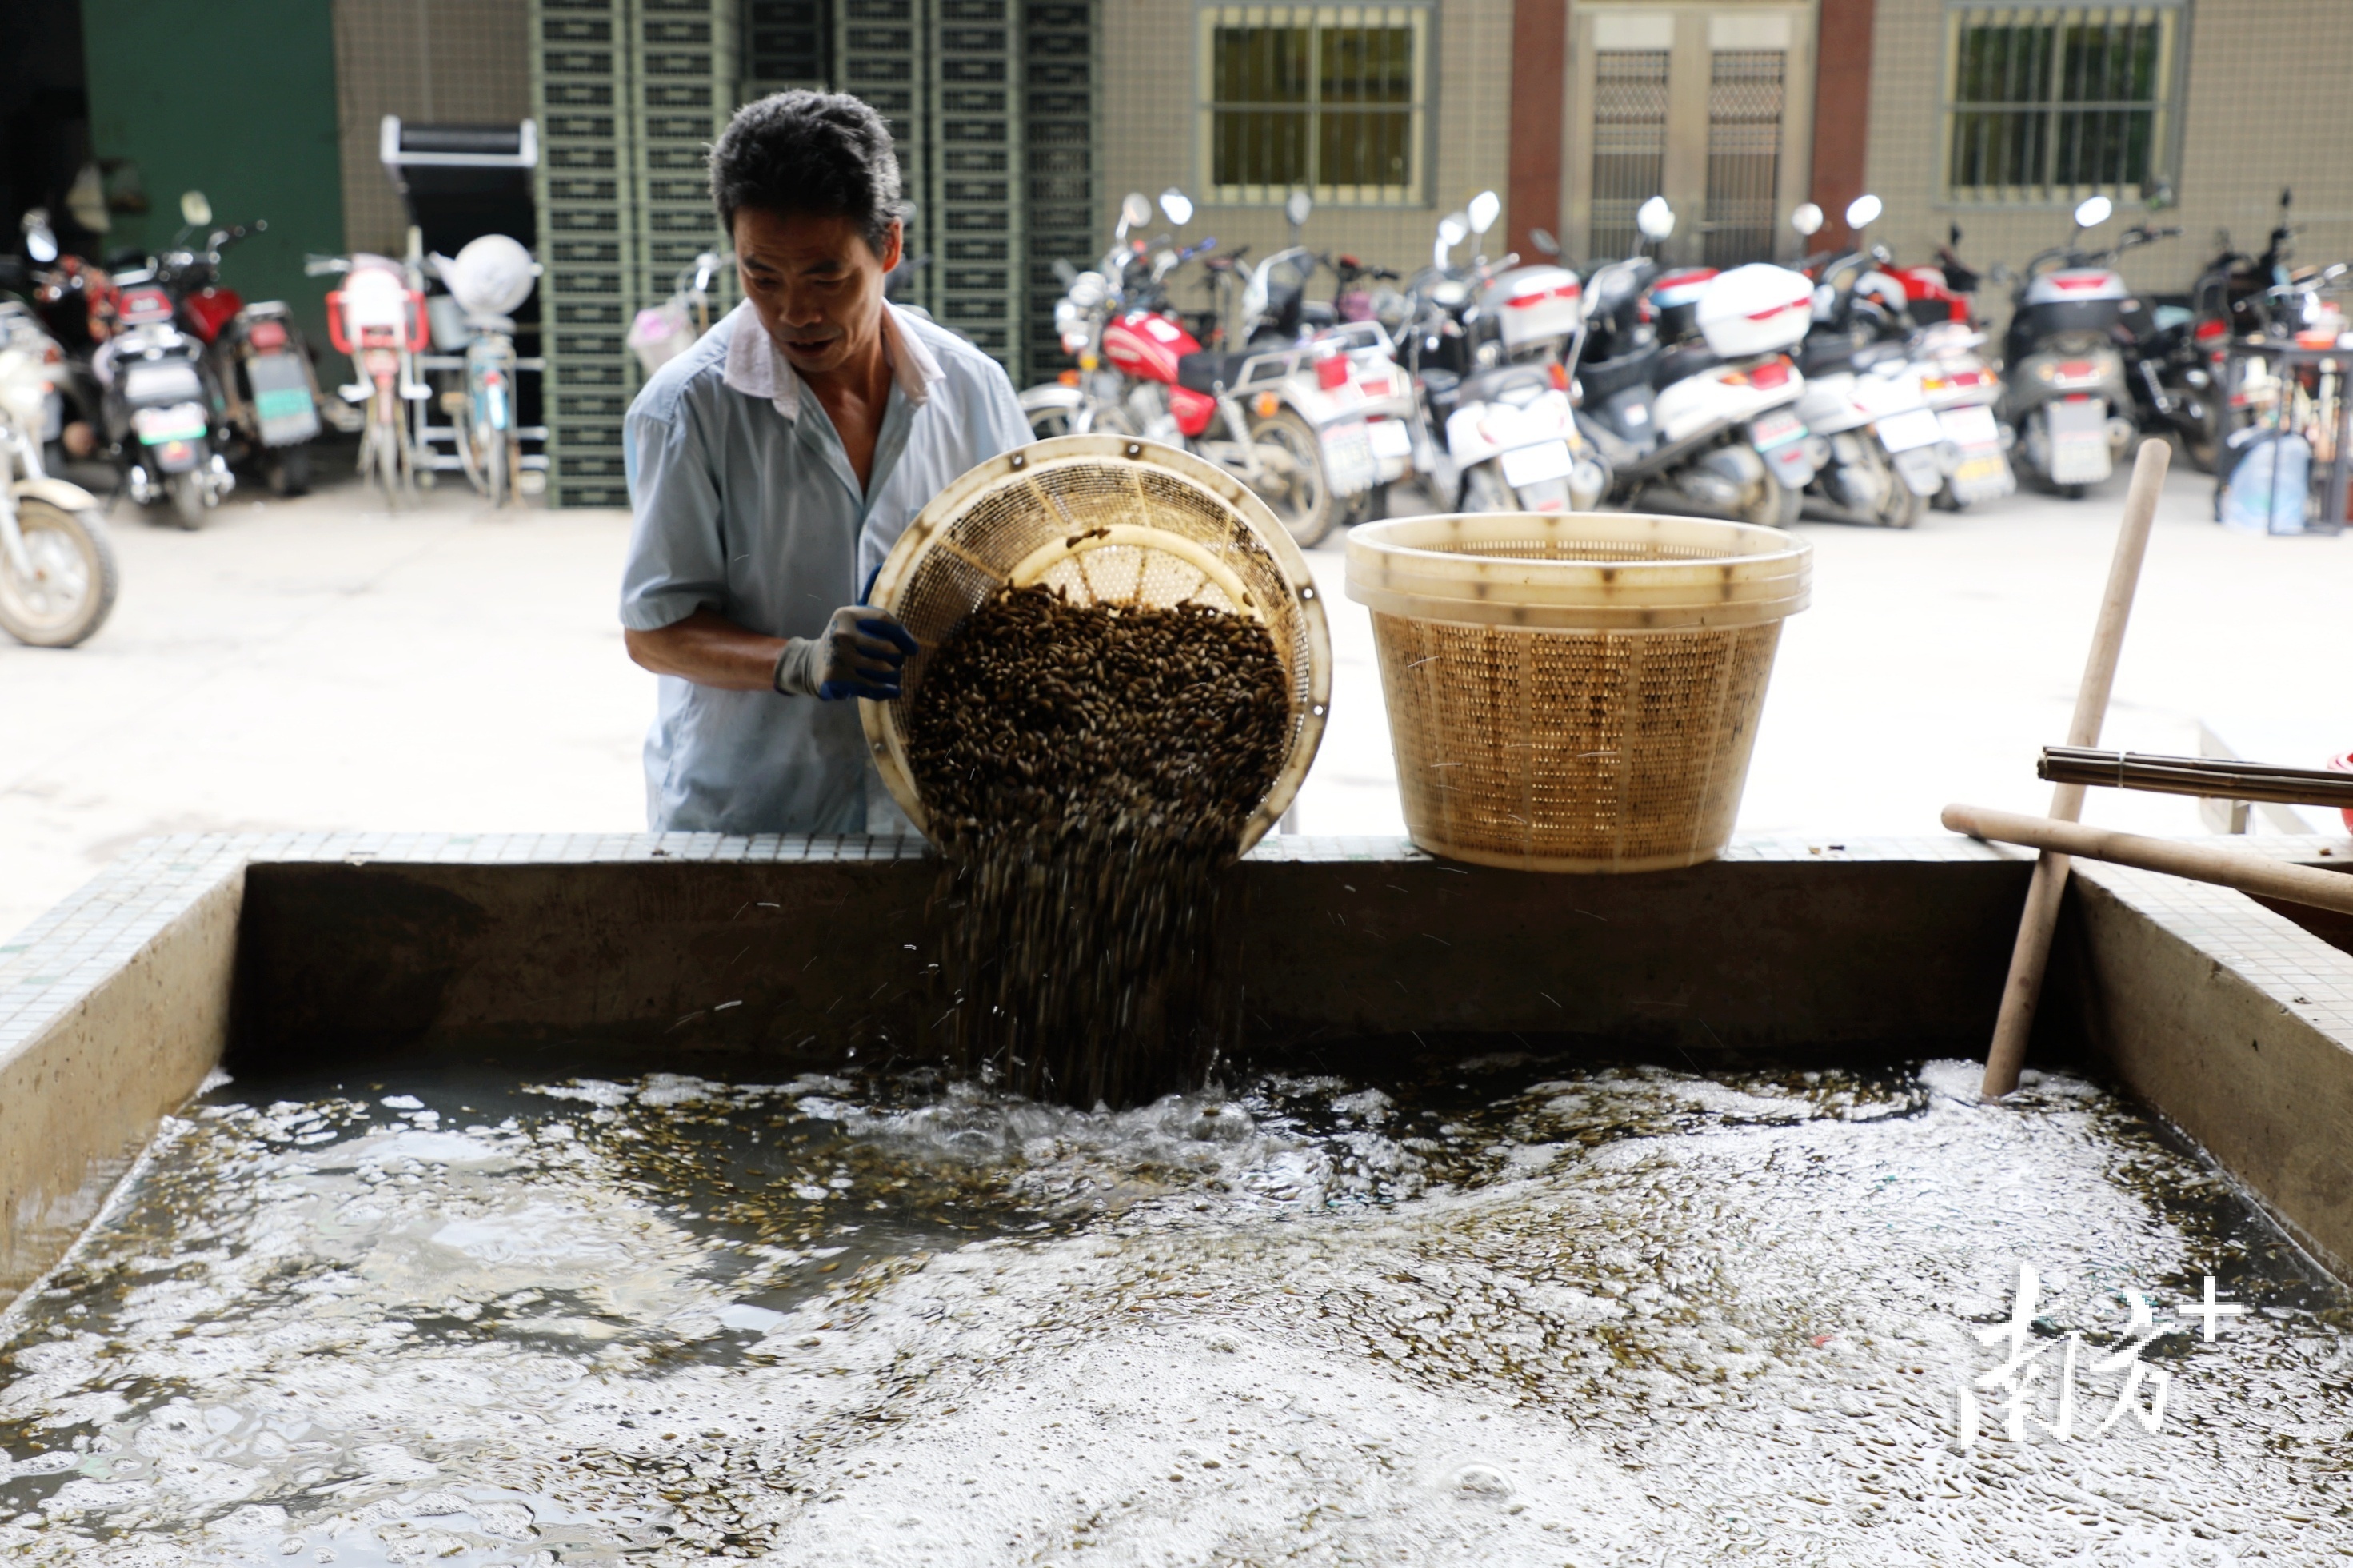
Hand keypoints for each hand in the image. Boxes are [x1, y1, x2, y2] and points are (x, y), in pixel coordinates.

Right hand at [773, 605, 919, 700]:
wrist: (812, 666)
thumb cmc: (843, 641)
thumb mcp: (852, 620)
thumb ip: (868, 598)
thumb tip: (881, 566)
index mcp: (847, 614)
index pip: (885, 621)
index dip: (904, 636)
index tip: (913, 649)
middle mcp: (841, 633)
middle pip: (889, 649)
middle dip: (898, 660)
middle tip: (896, 665)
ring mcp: (838, 656)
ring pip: (885, 670)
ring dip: (894, 677)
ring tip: (893, 677)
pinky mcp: (837, 678)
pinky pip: (875, 687)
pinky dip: (888, 691)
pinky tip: (893, 690)